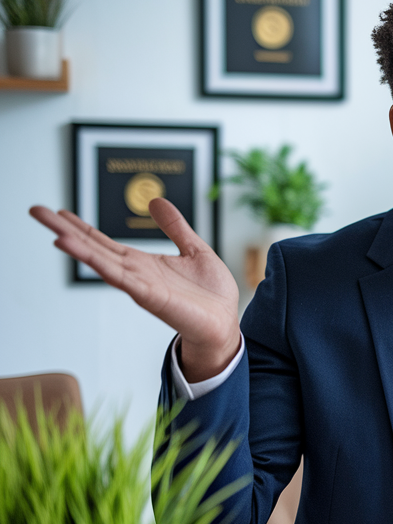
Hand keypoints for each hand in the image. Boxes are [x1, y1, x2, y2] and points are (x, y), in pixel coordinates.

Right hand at [30, 199, 240, 380]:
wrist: (225, 323)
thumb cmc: (211, 294)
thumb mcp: (194, 249)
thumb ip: (175, 226)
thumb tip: (156, 200)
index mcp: (143, 263)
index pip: (103, 241)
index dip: (81, 226)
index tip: (57, 211)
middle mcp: (135, 274)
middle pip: (93, 248)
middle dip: (65, 230)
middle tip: (36, 211)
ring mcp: (140, 286)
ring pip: (102, 263)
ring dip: (78, 248)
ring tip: (54, 232)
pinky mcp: (151, 297)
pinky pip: (122, 278)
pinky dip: (103, 266)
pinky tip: (87, 255)